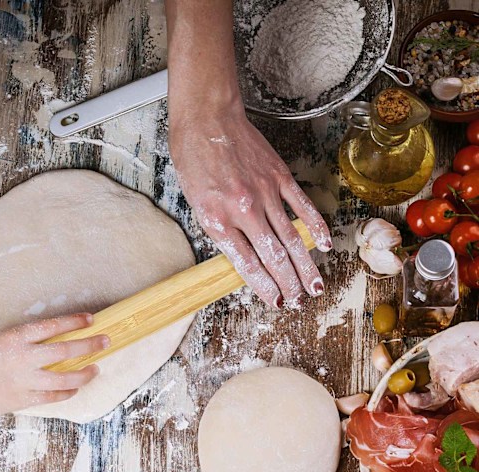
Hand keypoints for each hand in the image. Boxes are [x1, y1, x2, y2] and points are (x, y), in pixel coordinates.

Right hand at [0, 313, 109, 417]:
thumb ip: (22, 339)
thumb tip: (49, 338)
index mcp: (16, 337)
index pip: (53, 326)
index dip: (75, 322)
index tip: (91, 319)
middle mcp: (25, 357)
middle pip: (66, 350)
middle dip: (90, 345)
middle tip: (105, 341)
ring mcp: (26, 380)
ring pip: (65, 377)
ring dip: (85, 373)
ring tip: (96, 368)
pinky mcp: (24, 399)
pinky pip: (53, 396)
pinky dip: (68, 392)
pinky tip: (76, 388)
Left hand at [169, 102, 331, 308]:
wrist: (207, 119)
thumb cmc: (194, 160)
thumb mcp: (196, 203)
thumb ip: (221, 231)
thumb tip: (244, 256)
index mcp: (218, 220)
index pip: (248, 264)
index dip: (265, 287)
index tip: (277, 302)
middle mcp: (244, 211)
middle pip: (274, 257)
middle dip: (289, 284)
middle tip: (300, 302)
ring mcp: (265, 193)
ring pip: (291, 238)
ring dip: (306, 266)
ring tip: (316, 287)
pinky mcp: (280, 176)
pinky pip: (302, 207)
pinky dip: (316, 227)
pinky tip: (325, 244)